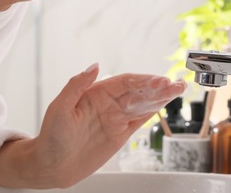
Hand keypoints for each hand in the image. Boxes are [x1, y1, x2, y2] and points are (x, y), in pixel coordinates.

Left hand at [0, 64, 186, 187]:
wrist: (51, 165)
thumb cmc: (51, 136)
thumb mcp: (59, 108)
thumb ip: (76, 85)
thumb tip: (94, 65)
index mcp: (95, 93)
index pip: (125, 82)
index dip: (143, 80)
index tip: (158, 81)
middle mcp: (108, 103)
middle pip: (138, 91)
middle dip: (158, 87)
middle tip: (175, 84)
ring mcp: (115, 118)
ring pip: (143, 103)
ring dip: (161, 96)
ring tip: (179, 88)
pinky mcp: (120, 134)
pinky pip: (140, 119)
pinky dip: (154, 111)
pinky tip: (166, 103)